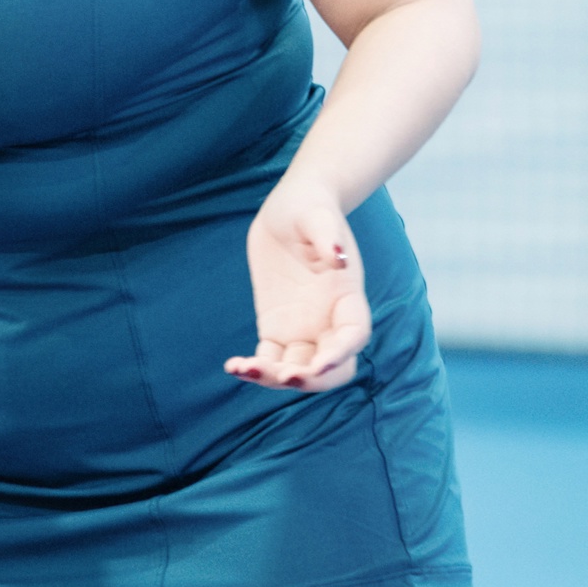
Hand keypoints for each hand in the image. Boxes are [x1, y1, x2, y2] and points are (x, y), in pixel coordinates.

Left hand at [226, 177, 370, 393]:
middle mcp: (329, 319)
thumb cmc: (310, 207)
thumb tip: (340, 258)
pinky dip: (255, 368)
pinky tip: (234, 366)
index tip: (319, 364)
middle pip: (331, 367)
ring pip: (298, 368)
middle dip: (312, 379)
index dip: (341, 354)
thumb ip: (329, 236)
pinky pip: (270, 357)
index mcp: (347, 295)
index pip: (353, 335)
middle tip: (284, 376)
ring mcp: (303, 327)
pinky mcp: (276, 327)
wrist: (288, 209)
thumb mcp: (318, 214)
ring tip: (245, 369)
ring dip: (277, 379)